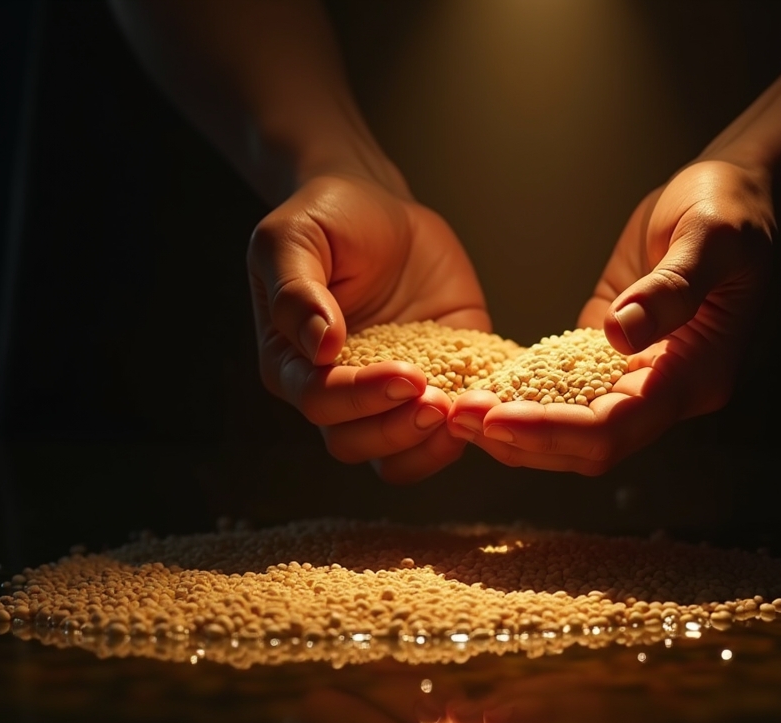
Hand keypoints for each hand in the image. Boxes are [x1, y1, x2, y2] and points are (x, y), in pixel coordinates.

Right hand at [249, 174, 489, 482]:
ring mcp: (387, 395)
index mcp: (292, 361)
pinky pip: (445, 432)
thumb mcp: (296, 237)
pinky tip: (489, 406)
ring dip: (429, 445)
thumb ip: (296, 291)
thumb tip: (319, 346)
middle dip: (398, 428)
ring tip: (463, 412)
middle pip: (355, 442)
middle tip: (437, 398)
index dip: (359, 397)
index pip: (318, 400)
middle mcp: (336, 390)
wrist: (381, 208)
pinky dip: (466, 431)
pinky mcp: (437, 384)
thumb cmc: (328, 218)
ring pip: (397, 455)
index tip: (404, 375)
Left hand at [449, 160, 772, 473]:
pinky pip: (564, 393)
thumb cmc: (730, 207)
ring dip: (516, 428)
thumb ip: (671, 288)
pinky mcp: (611, 354)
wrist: (732, 191)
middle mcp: (667, 389)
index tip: (497, 419)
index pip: (617, 426)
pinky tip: (481, 389)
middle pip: (588, 445)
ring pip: (572, 430)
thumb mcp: (711, 236)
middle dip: (523, 439)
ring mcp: (639, 375)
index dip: (554, 431)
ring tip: (456, 411)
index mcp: (696, 374)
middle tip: (457, 418)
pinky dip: (524, 399)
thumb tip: (620, 334)